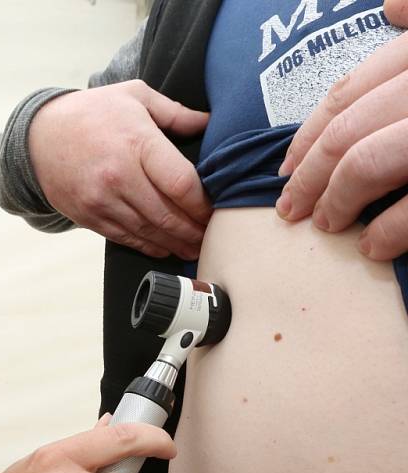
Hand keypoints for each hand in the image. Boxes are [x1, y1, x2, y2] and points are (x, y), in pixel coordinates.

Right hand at [29, 80, 212, 258]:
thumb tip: (210, 123)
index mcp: (135, 142)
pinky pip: (126, 238)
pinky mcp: (90, 216)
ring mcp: (102, 200)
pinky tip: (166, 248)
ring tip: (195, 248)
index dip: (204, 204)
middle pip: (168, 215)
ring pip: (149, 232)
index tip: (218, 210)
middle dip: (195, 230)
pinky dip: (150, 246)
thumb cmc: (91, 113)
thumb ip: (174, 112)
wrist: (39, 137)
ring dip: (176, 244)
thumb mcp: (134, 96)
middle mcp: (119, 176)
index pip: (181, 184)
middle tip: (213, 236)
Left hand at [276, 0, 407, 259]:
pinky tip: (371, 247)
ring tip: (324, 225)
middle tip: (288, 209)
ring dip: (335, 200)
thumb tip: (391, 4)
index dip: (306, 135)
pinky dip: (387, 231)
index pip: (348, 94)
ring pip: (366, 163)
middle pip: (345, 130)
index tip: (282, 168)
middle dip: (308, 174)